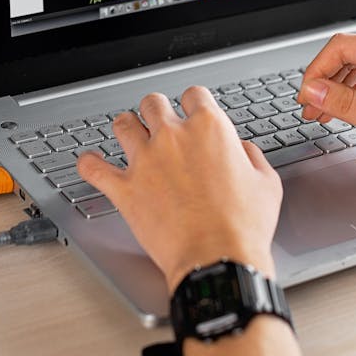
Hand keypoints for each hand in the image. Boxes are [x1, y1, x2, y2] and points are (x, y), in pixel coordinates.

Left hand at [76, 87, 282, 293]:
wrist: (217, 260)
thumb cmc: (244, 226)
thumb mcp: (265, 183)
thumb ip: (251, 157)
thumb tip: (241, 149)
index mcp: (209, 128)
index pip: (193, 94)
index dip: (193, 103)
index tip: (192, 112)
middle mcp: (173, 136)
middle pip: (153, 103)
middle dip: (157, 111)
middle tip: (160, 125)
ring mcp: (145, 161)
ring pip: (123, 124)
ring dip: (126, 127)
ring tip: (129, 135)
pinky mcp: (125, 189)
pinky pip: (94, 168)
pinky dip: (89, 164)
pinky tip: (90, 162)